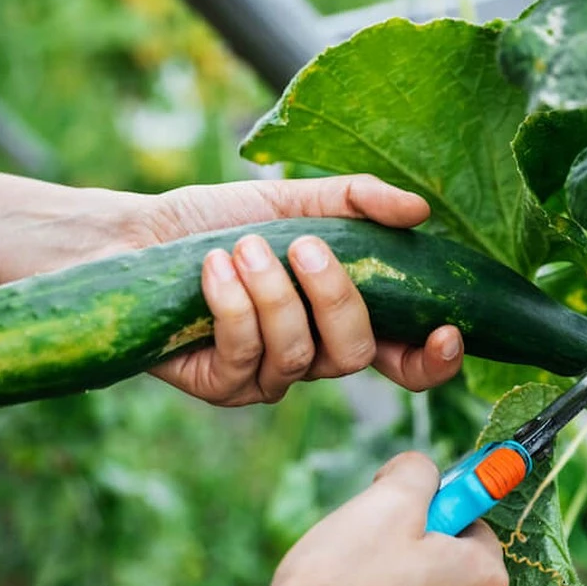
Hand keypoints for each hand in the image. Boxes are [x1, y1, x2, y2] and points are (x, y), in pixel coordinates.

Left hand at [124, 174, 464, 404]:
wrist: (141, 236)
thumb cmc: (221, 220)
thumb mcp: (294, 199)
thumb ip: (356, 202)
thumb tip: (418, 211)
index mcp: (342, 317)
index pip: (406, 359)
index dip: (434, 359)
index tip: (445, 330)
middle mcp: (314, 355)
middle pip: (355, 355)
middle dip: (335, 299)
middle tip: (303, 246)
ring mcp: (268, 377)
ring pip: (296, 356)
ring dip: (272, 295)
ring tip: (243, 247)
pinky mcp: (222, 386)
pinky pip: (243, 358)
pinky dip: (232, 306)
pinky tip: (214, 268)